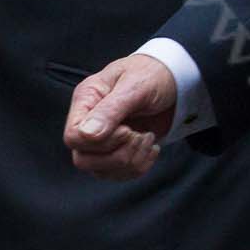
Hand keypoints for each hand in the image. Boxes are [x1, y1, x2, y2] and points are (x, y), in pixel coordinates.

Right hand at [63, 54, 176, 180]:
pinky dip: (140, 166)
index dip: (100, 141)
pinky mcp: (117, 152)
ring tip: (148, 137)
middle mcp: (89, 122)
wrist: (176, 81)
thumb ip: (111, 109)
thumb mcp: (136, 86)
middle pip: (83, 160)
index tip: (127, 129)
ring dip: (132, 160)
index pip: (73, 136)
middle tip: (139, 134)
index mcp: (87, 100)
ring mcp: (101, 140)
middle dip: (117, 154)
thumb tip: (86, 135)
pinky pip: (119, 174)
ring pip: (101, 171)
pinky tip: (151, 147)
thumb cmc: (153, 74)